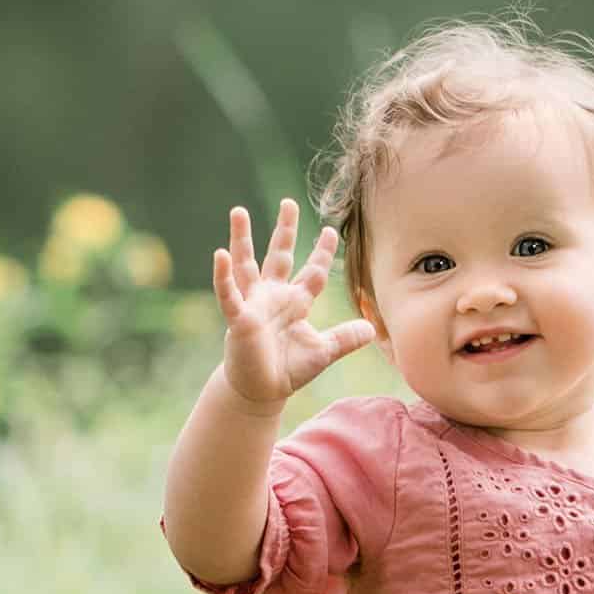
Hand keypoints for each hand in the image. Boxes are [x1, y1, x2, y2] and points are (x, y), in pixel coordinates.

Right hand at [212, 200, 375, 411]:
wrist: (261, 391)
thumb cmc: (288, 370)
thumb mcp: (323, 352)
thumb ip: (346, 339)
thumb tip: (373, 330)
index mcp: (296, 302)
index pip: (313, 271)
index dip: (322, 252)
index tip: (331, 230)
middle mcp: (274, 296)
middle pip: (280, 256)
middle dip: (285, 230)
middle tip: (289, 202)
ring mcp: (254, 304)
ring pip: (247, 264)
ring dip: (242, 239)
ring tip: (238, 211)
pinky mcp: (238, 318)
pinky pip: (228, 293)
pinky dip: (223, 276)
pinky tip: (220, 254)